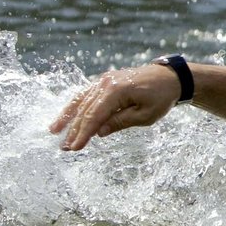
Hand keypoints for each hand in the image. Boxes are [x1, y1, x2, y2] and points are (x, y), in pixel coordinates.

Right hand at [50, 64, 180, 150]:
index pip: (95, 115)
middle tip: (64, 147)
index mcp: (117, 90)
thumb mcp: (145, 115)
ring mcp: (104, 80)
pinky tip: (66, 116)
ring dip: (68, 116)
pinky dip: (75, 105)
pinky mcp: (105, 81)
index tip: (75, 148)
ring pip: (81, 100)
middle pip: (85, 109)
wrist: (170, 78)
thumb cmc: (161, 97)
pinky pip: (86, 94)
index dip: (83, 133)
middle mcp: (107, 83)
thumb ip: (121, 122)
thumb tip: (99, 132)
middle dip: (73, 129)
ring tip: (54, 131)